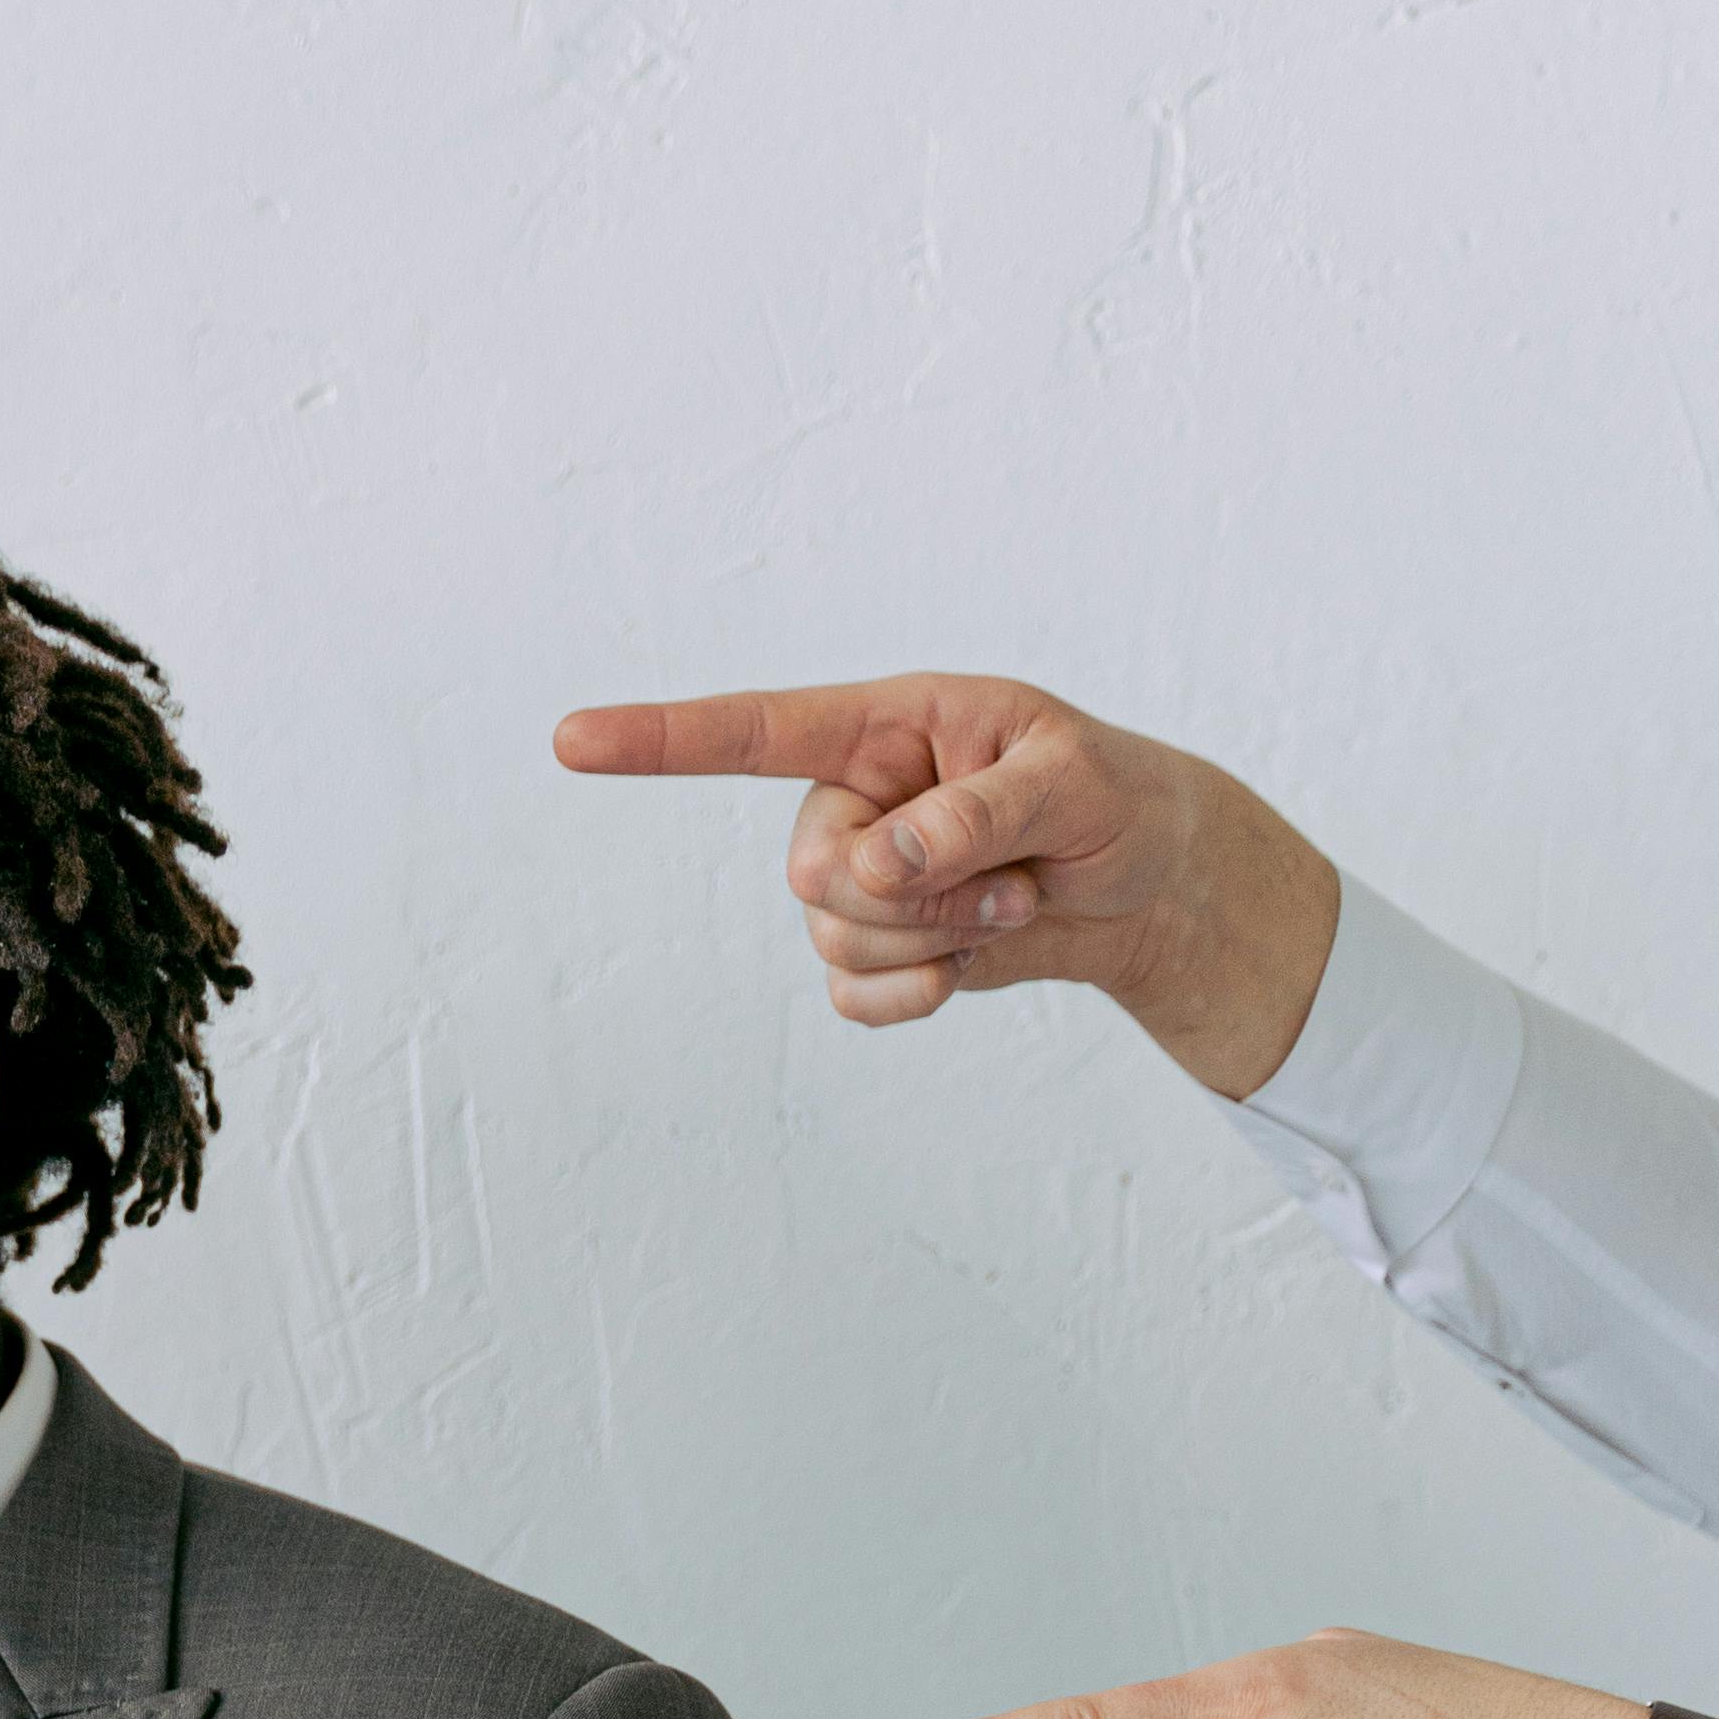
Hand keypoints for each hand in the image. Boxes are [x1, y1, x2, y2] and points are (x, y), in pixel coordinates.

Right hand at [552, 670, 1341, 1095]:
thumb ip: (973, 816)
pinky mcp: (871, 949)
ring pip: (834, 937)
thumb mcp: (1072, 786)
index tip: (572, 742)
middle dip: (914, 892)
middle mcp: (850, 796)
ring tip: (1011, 900)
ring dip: (936, 938)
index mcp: (886, 724)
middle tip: (1010, 875)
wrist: (1146, 883)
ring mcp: (852, 876)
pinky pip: (851, 994)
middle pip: (809, 868)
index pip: (758, 731)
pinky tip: (968, 965)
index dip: (662, 739)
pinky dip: (914, 993)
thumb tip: (870, 865)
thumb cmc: (1114, 800)